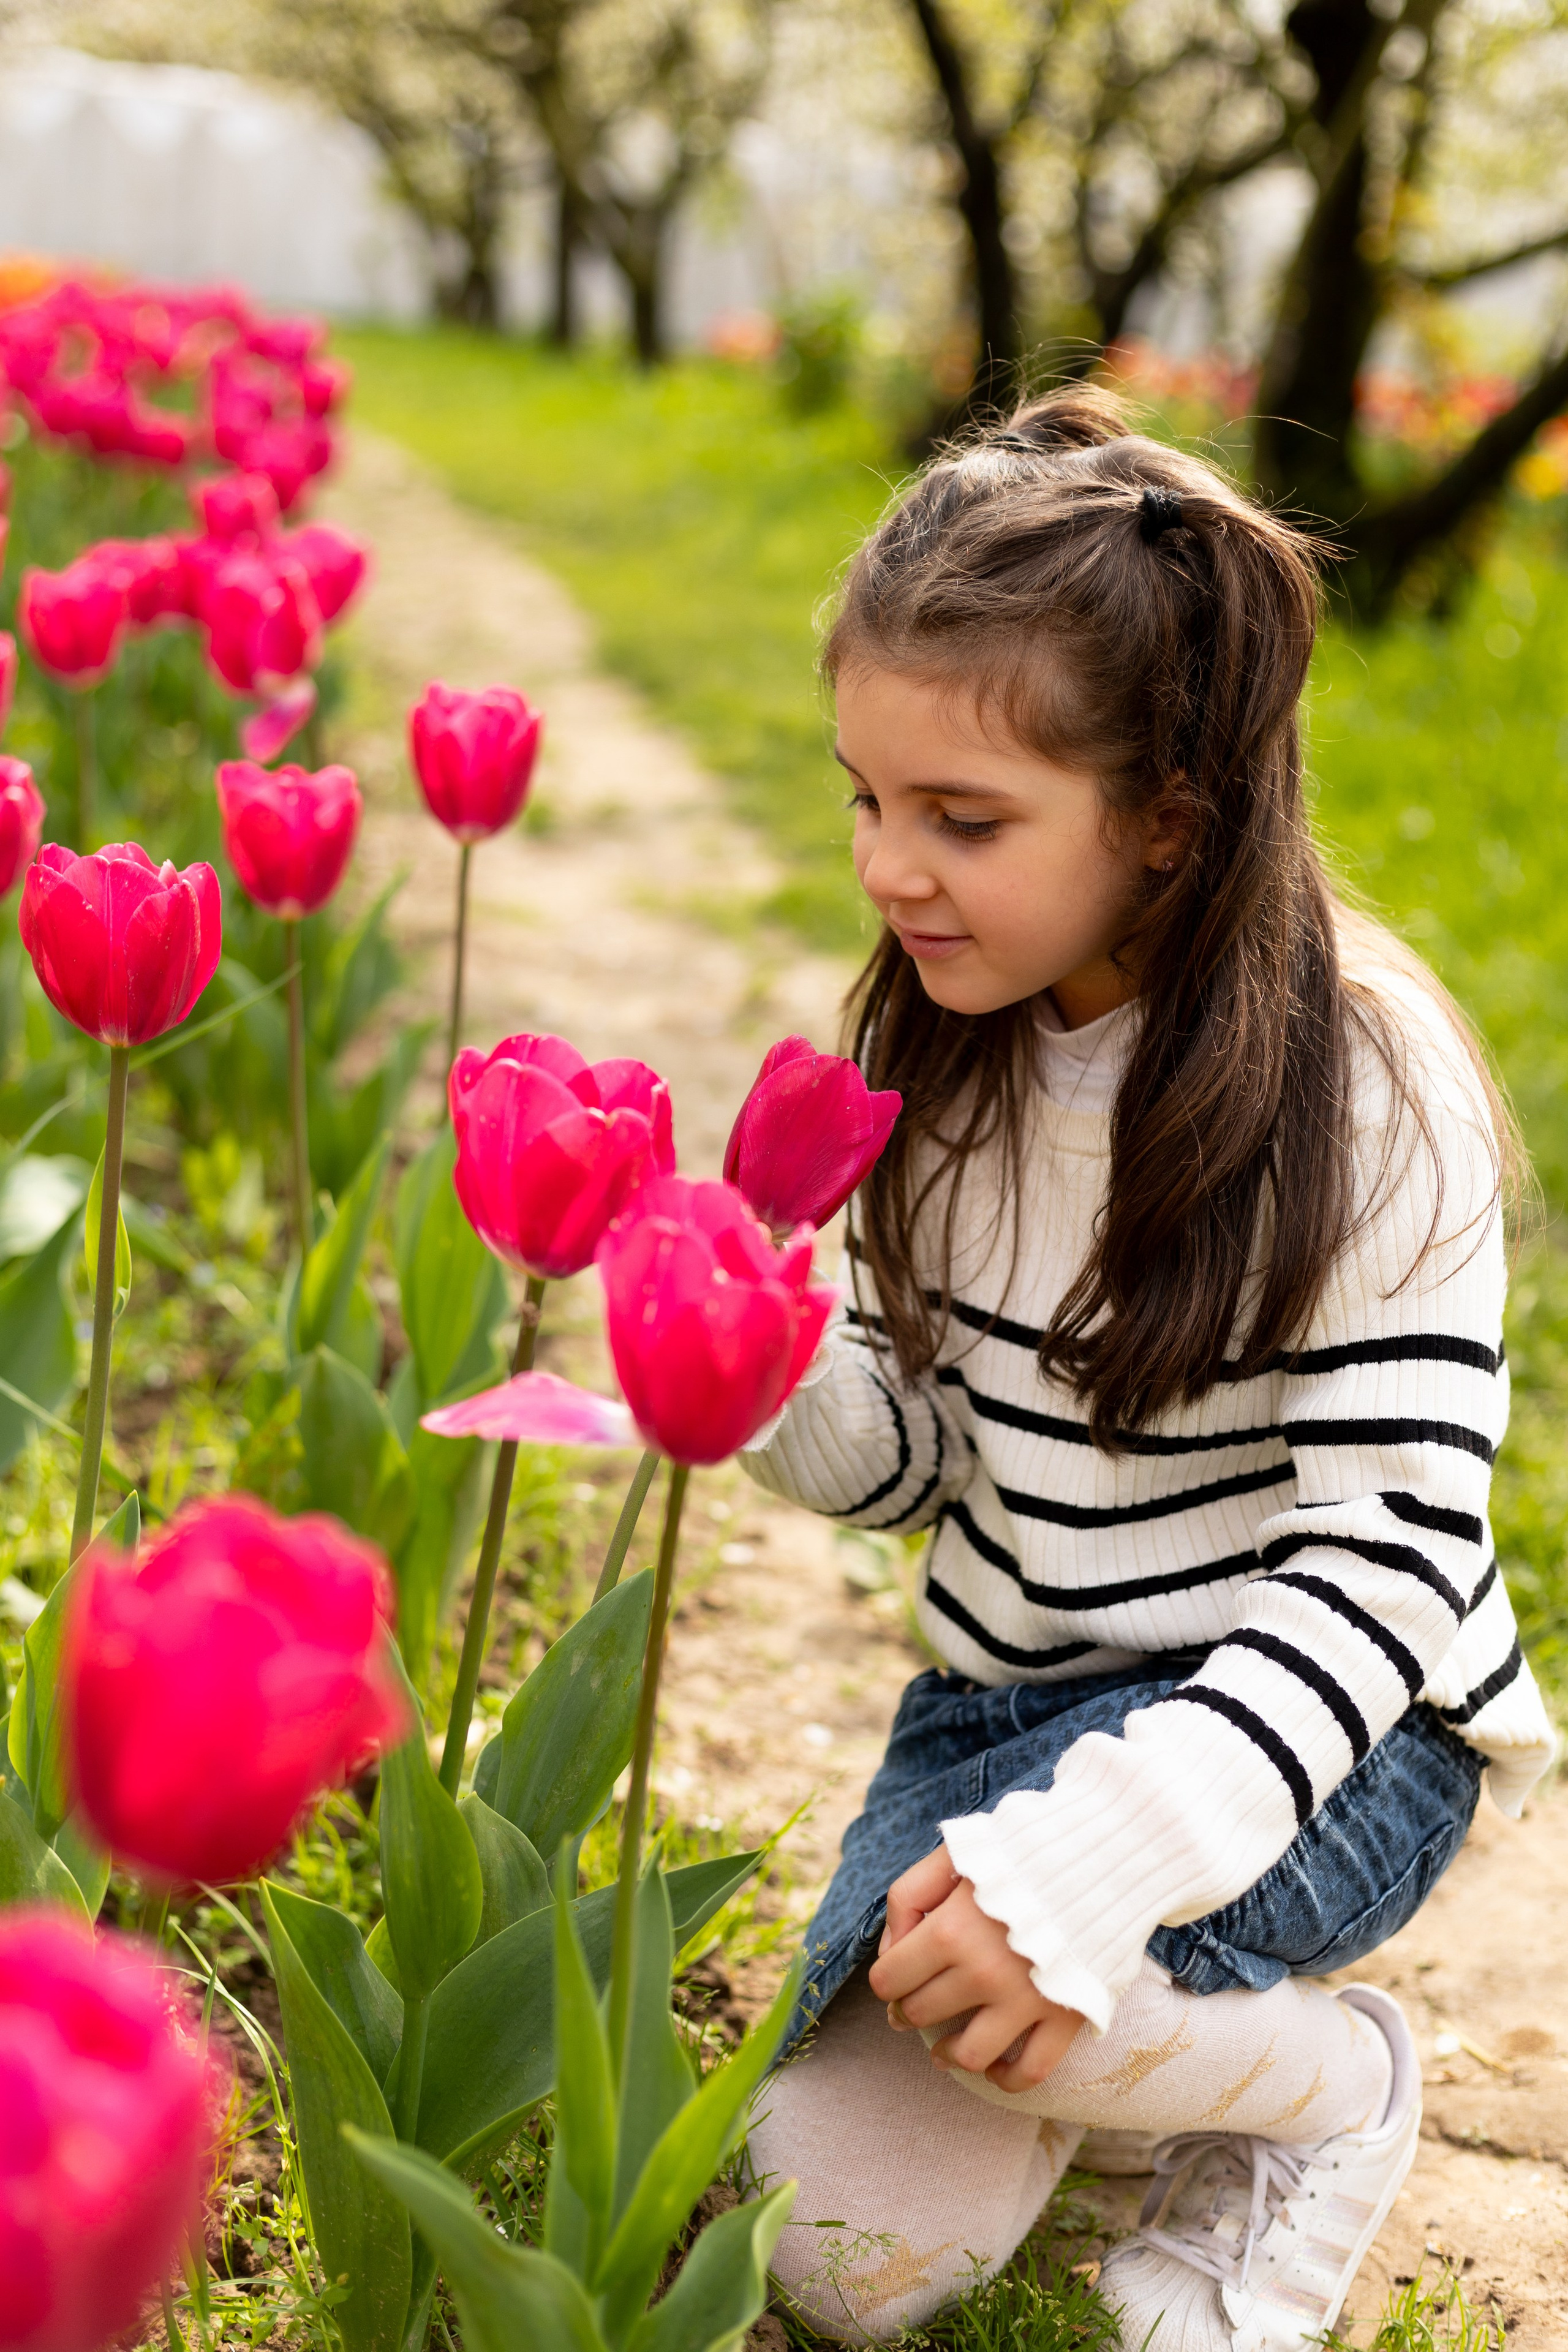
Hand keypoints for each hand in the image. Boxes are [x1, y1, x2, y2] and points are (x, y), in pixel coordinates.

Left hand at [867, 1846, 1084, 2092]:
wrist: (1098, 1856)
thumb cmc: (1016, 1853)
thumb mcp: (952, 1855)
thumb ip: (907, 1896)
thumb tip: (889, 1953)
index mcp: (949, 1930)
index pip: (890, 1980)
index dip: (886, 1982)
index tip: (894, 1979)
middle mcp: (983, 1972)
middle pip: (921, 2014)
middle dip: (908, 2011)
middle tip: (912, 2007)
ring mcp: (1026, 2000)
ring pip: (969, 2055)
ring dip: (947, 2056)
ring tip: (942, 2050)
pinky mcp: (1065, 2016)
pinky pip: (1030, 2072)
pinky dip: (1007, 2079)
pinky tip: (994, 2065)